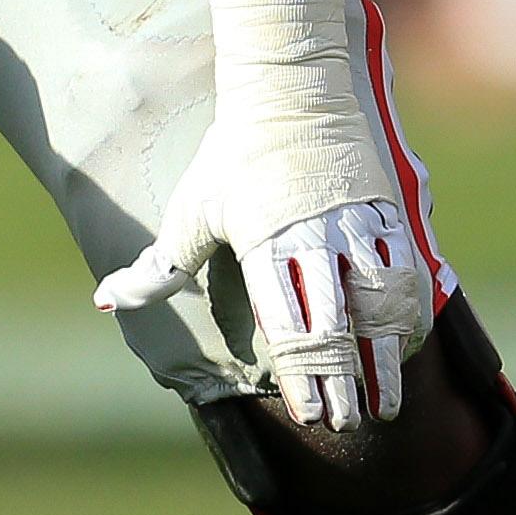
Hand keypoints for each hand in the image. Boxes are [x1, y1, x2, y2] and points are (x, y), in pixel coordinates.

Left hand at [95, 174, 428, 429]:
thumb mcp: (191, 210)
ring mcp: (356, 226)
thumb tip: (105, 301)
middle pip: (334, 327)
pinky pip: (406, 275)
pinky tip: (409, 350)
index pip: (286, 324)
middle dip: (341, 383)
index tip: (309, 415)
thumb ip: (158, 266)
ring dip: (384, 361)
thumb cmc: (233, 155)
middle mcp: (314, 239)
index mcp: (265, 244)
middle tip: (344, 425)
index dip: (301, 375)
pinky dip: (410, 317)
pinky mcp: (388, 213)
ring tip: (384, 407)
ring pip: (378, 308)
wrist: (293, 90)